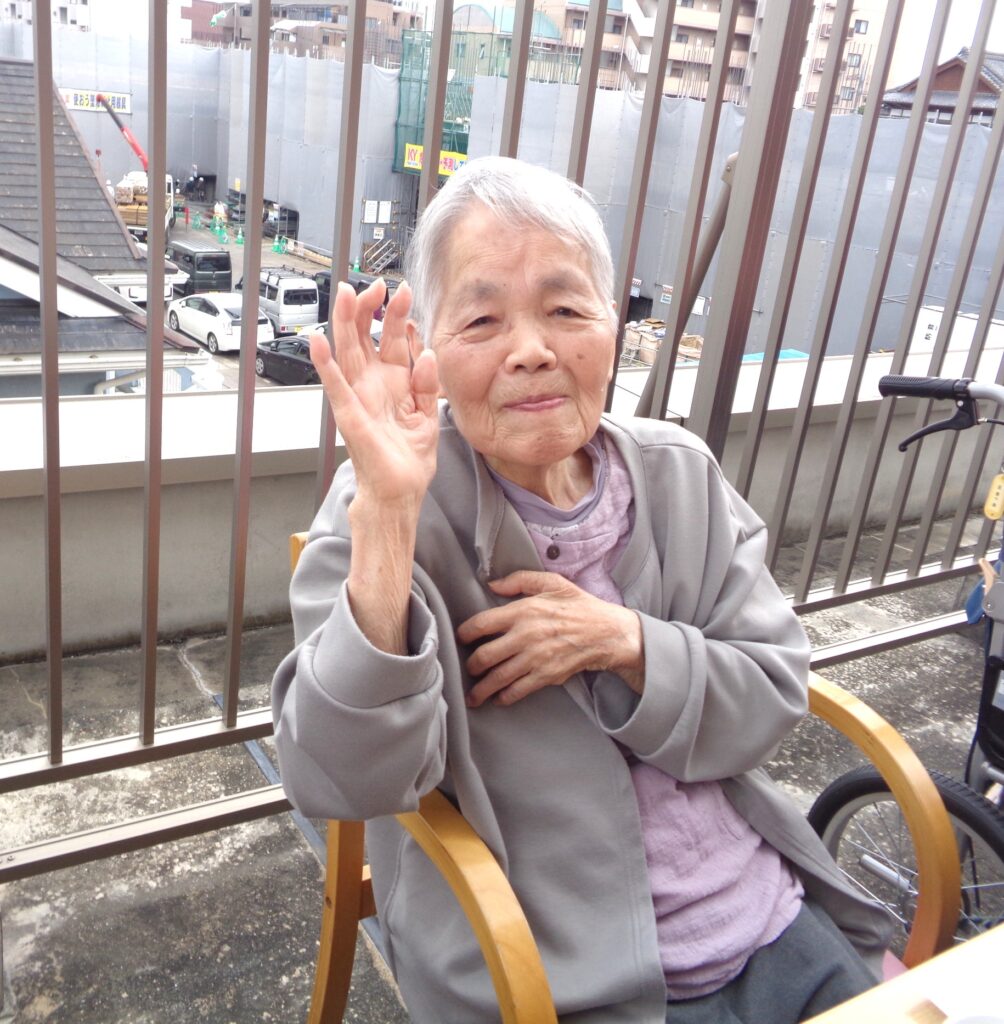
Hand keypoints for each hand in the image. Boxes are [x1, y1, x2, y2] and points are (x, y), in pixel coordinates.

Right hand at [310, 279, 439, 506]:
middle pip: (367, 337)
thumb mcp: (428, 416)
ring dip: (345, 323)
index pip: (391, 340)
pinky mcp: (350, 415)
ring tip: (344, 293)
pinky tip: (317, 341)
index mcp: (393, 383)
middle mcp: (373, 386)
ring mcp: (359, 398)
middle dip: (371, 309)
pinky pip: (336, 386)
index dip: (395, 315)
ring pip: (348, 353)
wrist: (399, 493)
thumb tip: (427, 355)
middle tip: (377, 284)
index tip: (402, 291)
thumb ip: (428, 385)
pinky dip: (325, 364)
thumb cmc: (408, 459)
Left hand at [457, 571, 644, 706]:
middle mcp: (525, 636)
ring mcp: (534, 659)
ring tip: (473, 696)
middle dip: (470, 666)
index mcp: (523, 610)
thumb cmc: (580, 606)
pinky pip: (517, 691)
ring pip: (497, 678)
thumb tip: (492, 584)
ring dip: (481, 690)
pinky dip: (504, 697)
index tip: (462, 638)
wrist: (607, 633)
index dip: (465, 633)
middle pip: (484, 656)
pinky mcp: (546, 676)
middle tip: (468, 669)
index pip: (481, 624)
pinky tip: (498, 698)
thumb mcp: (552, 583)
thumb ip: (520, 580)